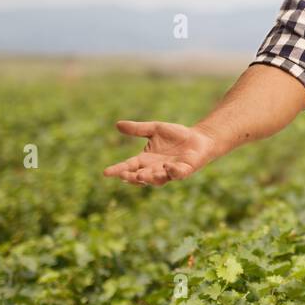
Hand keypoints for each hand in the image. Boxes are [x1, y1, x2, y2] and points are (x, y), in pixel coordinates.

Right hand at [102, 120, 218, 186]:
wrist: (199, 138)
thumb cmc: (176, 136)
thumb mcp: (155, 129)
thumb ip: (138, 129)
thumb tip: (117, 124)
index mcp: (146, 160)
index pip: (129, 166)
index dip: (118, 170)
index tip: (106, 173)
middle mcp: (156, 168)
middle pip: (141, 177)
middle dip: (132, 178)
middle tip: (124, 176)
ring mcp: (170, 171)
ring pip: (158, 179)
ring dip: (150, 178)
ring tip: (141, 176)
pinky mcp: (185, 170)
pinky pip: (178, 174)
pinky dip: (172, 171)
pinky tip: (168, 167)